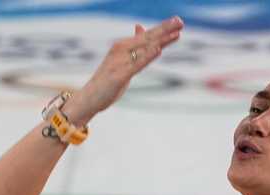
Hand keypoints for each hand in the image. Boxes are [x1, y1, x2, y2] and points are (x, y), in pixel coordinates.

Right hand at [66, 16, 183, 122]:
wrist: (88, 98)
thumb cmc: (106, 82)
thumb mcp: (122, 62)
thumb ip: (134, 47)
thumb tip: (140, 27)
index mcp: (123, 47)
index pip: (147, 36)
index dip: (163, 29)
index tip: (178, 21)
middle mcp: (121, 50)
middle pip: (147, 38)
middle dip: (165, 29)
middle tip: (180, 21)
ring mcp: (120, 62)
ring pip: (144, 48)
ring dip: (161, 40)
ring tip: (176, 33)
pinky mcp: (120, 75)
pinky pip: (137, 64)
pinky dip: (148, 56)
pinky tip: (159, 50)